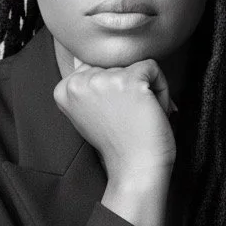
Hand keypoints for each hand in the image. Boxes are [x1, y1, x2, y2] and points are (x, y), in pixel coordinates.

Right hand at [55, 56, 177, 181]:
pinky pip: (153, 68)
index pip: (95, 67)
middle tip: (127, 118)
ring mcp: (102, 80)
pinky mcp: (128, 80)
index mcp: (64, 89)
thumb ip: (87, 86)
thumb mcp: (89, 112)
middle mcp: (78, 82)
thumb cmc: (118, 143)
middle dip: (129, 88)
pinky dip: (161, 89)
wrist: (134, 168)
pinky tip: (150, 111)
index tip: (112, 115)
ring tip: (137, 116)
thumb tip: (86, 57)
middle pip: (115, 65)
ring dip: (145, 90)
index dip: (112, 90)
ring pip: (134, 65)